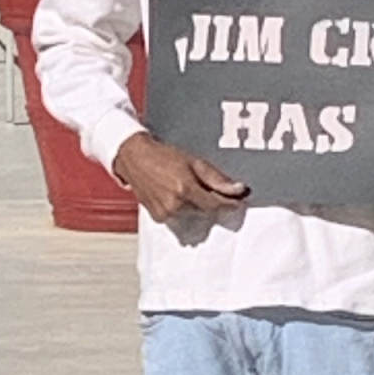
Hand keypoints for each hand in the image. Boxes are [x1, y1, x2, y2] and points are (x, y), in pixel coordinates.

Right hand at [113, 133, 248, 225]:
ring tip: (189, 188)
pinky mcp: (159, 218)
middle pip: (206, 211)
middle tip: (209, 188)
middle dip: (212, 201)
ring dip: (198, 206)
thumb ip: (217, 179)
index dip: (230, 203)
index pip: (216, 205)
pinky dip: (184, 209)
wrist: (134, 158)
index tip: (238, 200)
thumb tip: (239, 190)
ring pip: (194, 215)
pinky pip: (181, 218)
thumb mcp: (194, 162)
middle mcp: (175, 205)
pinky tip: (178, 195)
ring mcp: (166, 213)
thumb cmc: (162, 156)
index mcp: (185, 189)